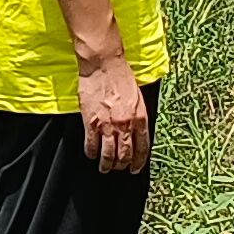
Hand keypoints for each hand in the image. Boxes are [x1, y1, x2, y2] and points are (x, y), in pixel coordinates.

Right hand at [78, 52, 152, 176]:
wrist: (103, 64)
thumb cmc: (121, 76)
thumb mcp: (138, 97)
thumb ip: (137, 116)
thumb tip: (135, 131)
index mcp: (140, 118)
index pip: (142, 148)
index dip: (139, 161)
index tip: (135, 168)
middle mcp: (125, 125)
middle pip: (125, 154)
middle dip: (122, 165)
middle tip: (119, 169)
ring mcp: (107, 125)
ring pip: (108, 154)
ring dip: (107, 164)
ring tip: (105, 168)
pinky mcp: (91, 122)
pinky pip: (91, 144)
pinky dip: (91, 153)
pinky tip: (91, 155)